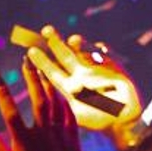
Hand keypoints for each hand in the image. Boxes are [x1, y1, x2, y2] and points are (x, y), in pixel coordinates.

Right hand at [0, 56, 88, 150]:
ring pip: (55, 103)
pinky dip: (63, 99)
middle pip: (36, 99)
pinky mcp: (74, 141)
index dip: (2, 92)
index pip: (9, 112)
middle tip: (25, 61)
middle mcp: (43, 138)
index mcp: (23, 145)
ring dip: (47, 84)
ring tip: (40, 70)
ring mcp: (60, 138)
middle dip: (30, 77)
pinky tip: (58, 90)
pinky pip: (69, 114)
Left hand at [17, 23, 144, 139]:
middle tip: (46, 30)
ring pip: (84, 50)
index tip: (30, 52)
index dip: (42, 61)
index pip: (52, 71)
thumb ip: (67, 98)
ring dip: (79, 44)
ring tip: (73, 40)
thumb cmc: (98, 119)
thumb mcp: (76, 111)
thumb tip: (61, 82)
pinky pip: (105, 53)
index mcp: (69, 86)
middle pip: (65, 54)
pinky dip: (102, 50)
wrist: (122, 120)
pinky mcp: (113, 66)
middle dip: (55, 42)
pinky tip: (100, 48)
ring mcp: (96, 69)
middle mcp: (80, 74)